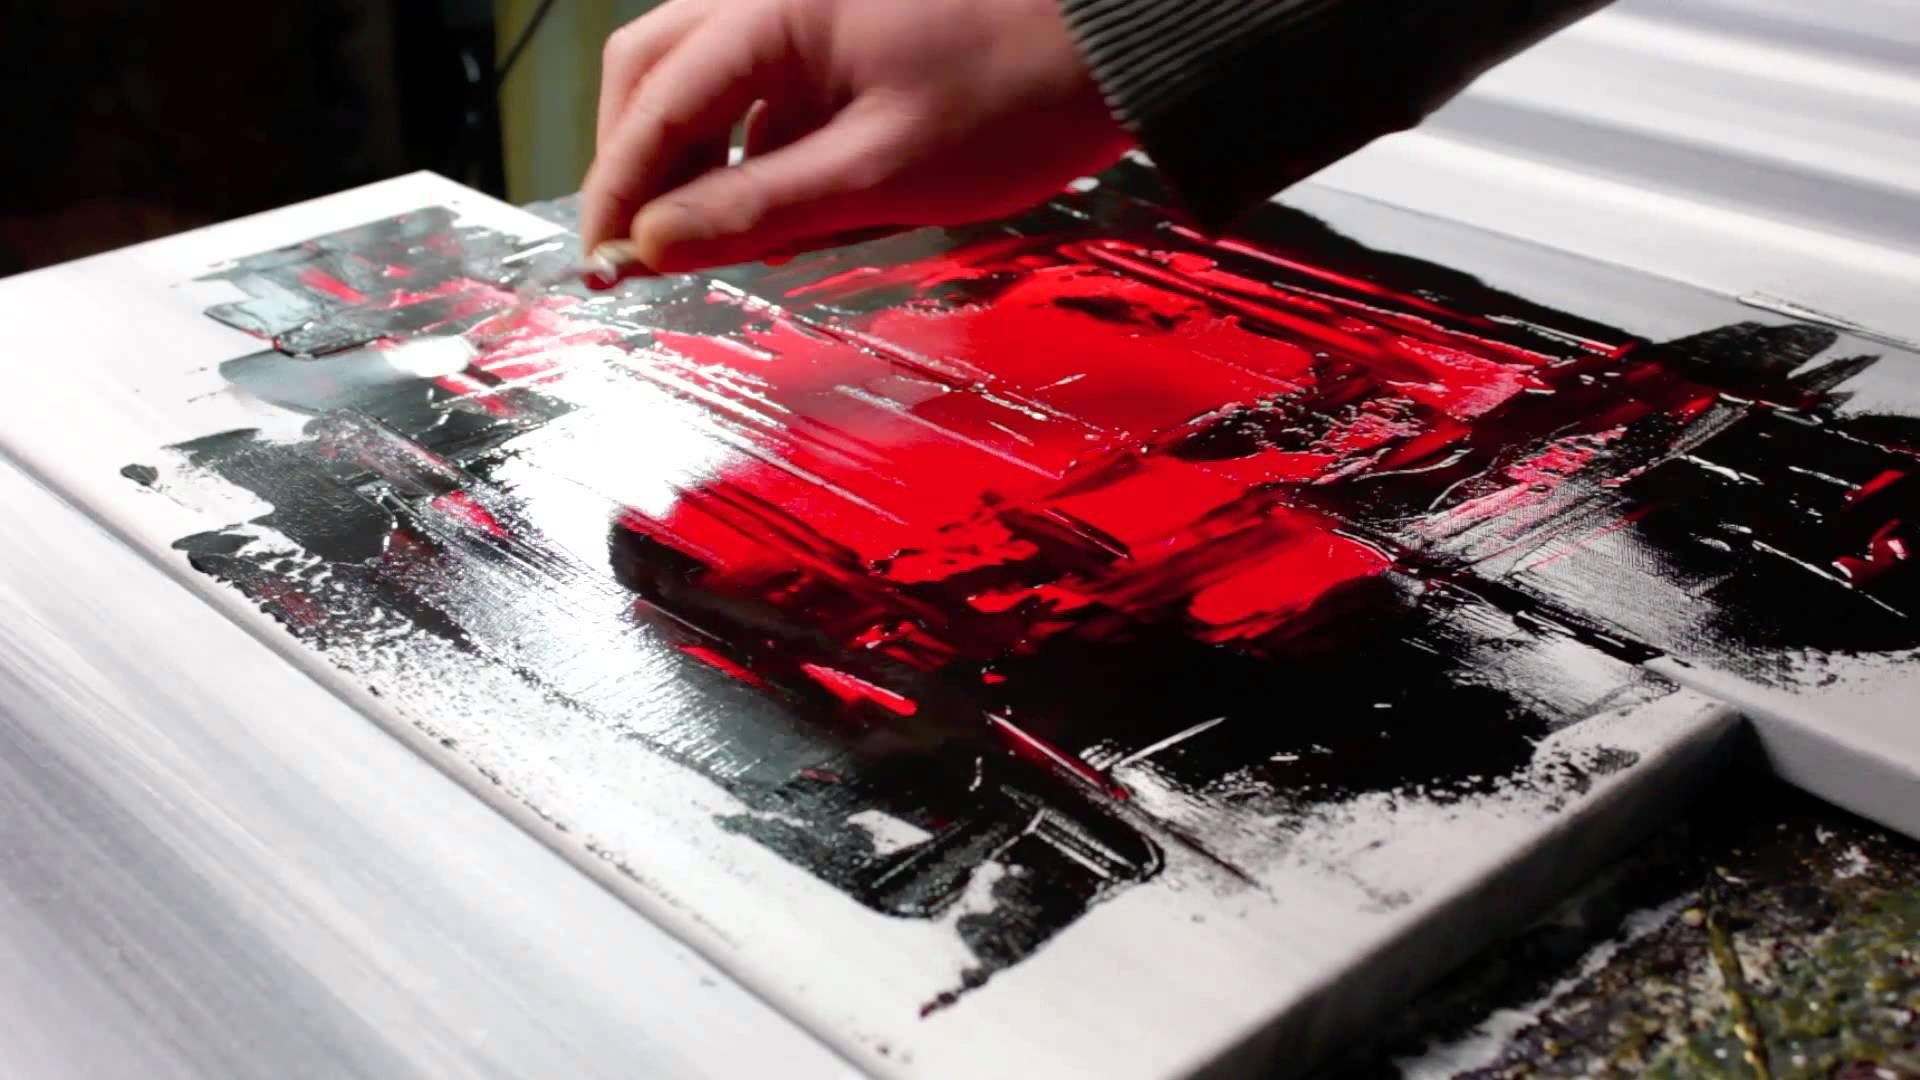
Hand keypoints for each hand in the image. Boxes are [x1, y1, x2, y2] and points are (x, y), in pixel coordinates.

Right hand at [579, 0, 1132, 273]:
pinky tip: (774, 209)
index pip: (652, 105)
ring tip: (705, 239)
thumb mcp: (879, 173)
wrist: (1115, 45)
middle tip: (636, 251)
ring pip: (700, 76)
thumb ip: (758, 209)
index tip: (598, 268)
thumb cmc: (1014, 96)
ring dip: (689, 158)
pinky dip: (747, 146)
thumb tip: (654, 245)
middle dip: (634, 164)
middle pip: (652, 72)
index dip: (615, 193)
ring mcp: (803, 8)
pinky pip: (760, 85)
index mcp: (769, 13)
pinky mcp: (838, 32)